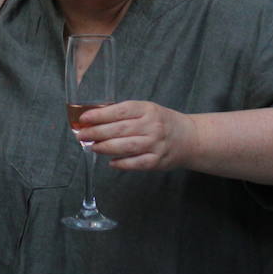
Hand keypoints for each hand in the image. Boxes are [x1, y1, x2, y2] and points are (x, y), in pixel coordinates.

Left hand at [80, 100, 196, 170]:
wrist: (190, 138)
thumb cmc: (162, 122)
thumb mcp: (146, 110)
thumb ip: (123, 113)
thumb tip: (93, 118)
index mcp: (147, 110)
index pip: (119, 111)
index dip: (99, 115)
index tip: (84, 118)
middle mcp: (152, 126)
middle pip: (119, 129)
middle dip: (97, 132)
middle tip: (82, 135)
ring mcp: (156, 144)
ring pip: (125, 147)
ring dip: (105, 147)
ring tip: (92, 146)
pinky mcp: (158, 161)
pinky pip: (135, 163)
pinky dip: (121, 163)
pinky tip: (111, 162)